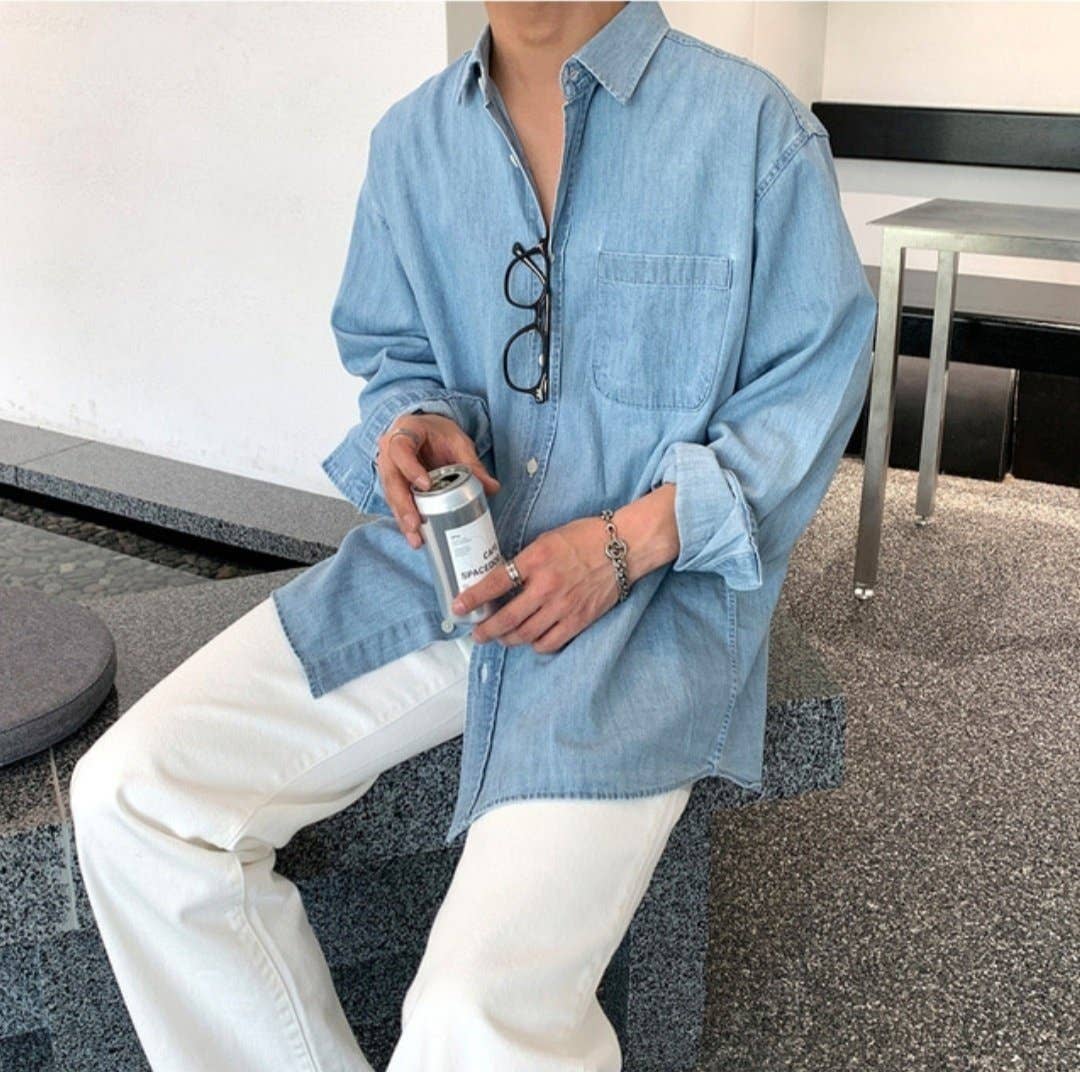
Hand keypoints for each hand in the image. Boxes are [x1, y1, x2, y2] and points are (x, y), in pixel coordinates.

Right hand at [375, 412, 499, 548]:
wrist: (424, 430)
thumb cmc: (437, 433)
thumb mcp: (457, 442)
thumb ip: (472, 464)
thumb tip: (492, 487)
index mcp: (404, 432)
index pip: (401, 449)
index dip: (411, 468)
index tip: (426, 485)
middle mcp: (389, 452)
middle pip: (391, 480)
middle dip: (403, 505)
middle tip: (415, 524)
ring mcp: (388, 470)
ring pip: (391, 496)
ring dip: (403, 519)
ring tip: (416, 539)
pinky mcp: (393, 486)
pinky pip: (396, 504)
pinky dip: (406, 522)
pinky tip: (417, 538)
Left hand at [451, 516, 620, 653]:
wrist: (624, 547)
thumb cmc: (585, 537)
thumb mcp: (547, 540)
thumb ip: (525, 561)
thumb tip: (502, 580)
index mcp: (535, 560)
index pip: (495, 583)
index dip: (473, 598)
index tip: (458, 608)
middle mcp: (546, 586)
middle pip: (506, 618)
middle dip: (485, 630)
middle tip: (476, 634)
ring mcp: (563, 606)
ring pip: (524, 634)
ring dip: (507, 640)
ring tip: (500, 638)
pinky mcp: (579, 620)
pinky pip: (549, 642)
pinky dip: (535, 644)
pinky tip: (531, 639)